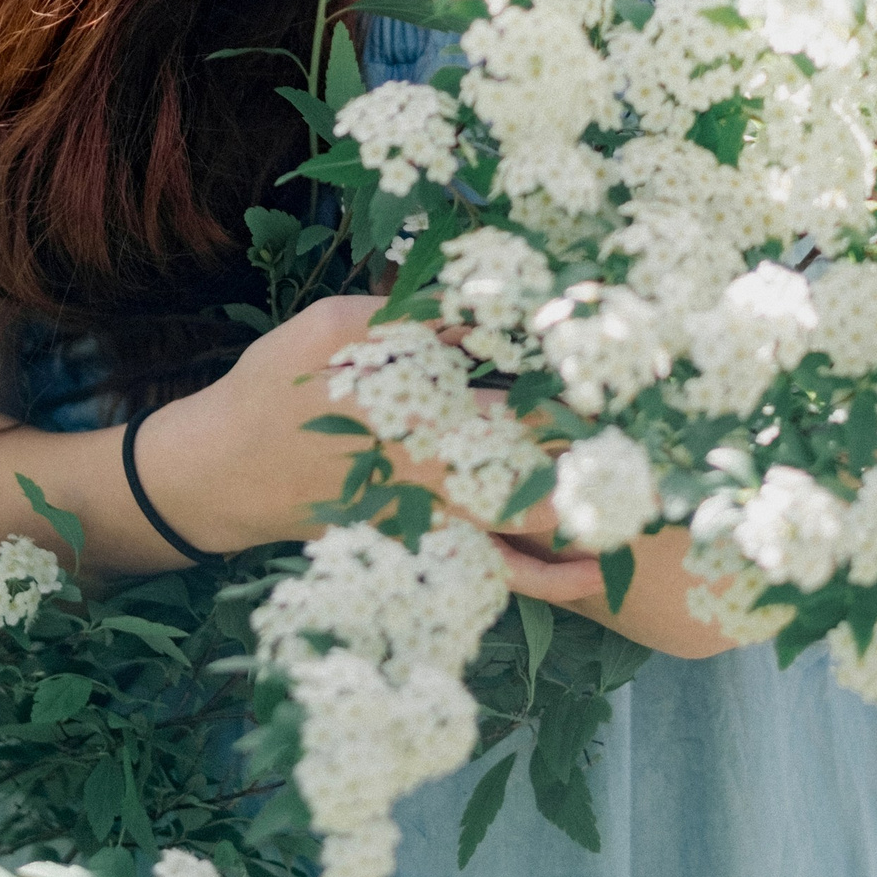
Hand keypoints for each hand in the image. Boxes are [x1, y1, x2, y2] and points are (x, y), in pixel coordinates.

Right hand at [130, 296, 601, 605]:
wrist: (220, 473)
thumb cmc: (276, 386)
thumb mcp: (335, 327)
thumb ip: (411, 317)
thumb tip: (481, 301)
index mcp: (419, 408)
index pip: (518, 399)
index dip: (577, 388)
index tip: (629, 374)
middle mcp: (433, 469)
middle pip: (537, 464)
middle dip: (598, 456)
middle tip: (656, 450)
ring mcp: (426, 514)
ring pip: (523, 523)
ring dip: (586, 512)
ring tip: (646, 506)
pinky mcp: (415, 542)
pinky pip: (489, 568)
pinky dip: (540, 574)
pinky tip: (586, 575)